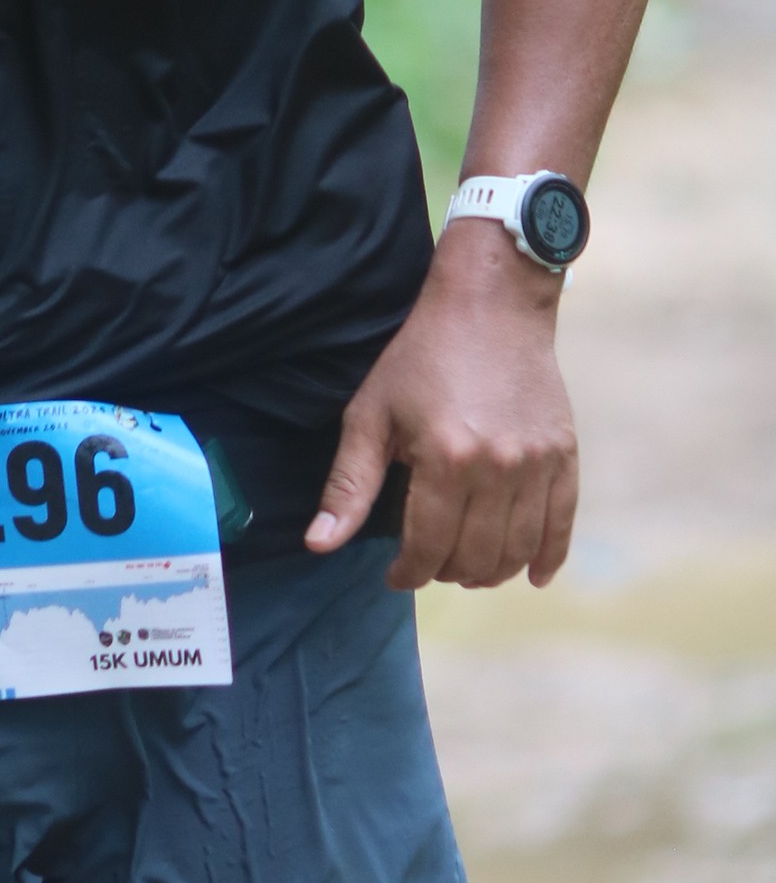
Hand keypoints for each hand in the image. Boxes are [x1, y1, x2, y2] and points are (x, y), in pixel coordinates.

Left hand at [307, 223, 578, 590]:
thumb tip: (317, 545)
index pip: (428, 548)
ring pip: (517, 549)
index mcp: (445, 460)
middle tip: (428, 564)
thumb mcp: (370, 414)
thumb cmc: (419, 358)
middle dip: (445, 572)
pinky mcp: (565, 455)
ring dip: (489, 572)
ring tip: (466, 568)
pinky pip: (562, 525)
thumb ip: (348, 485)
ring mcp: (538, 464)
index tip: (395, 575)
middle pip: (475, 556)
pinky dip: (547, 558)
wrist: (489, 307)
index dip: (408, 573)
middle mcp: (498, 469)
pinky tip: (531, 576)